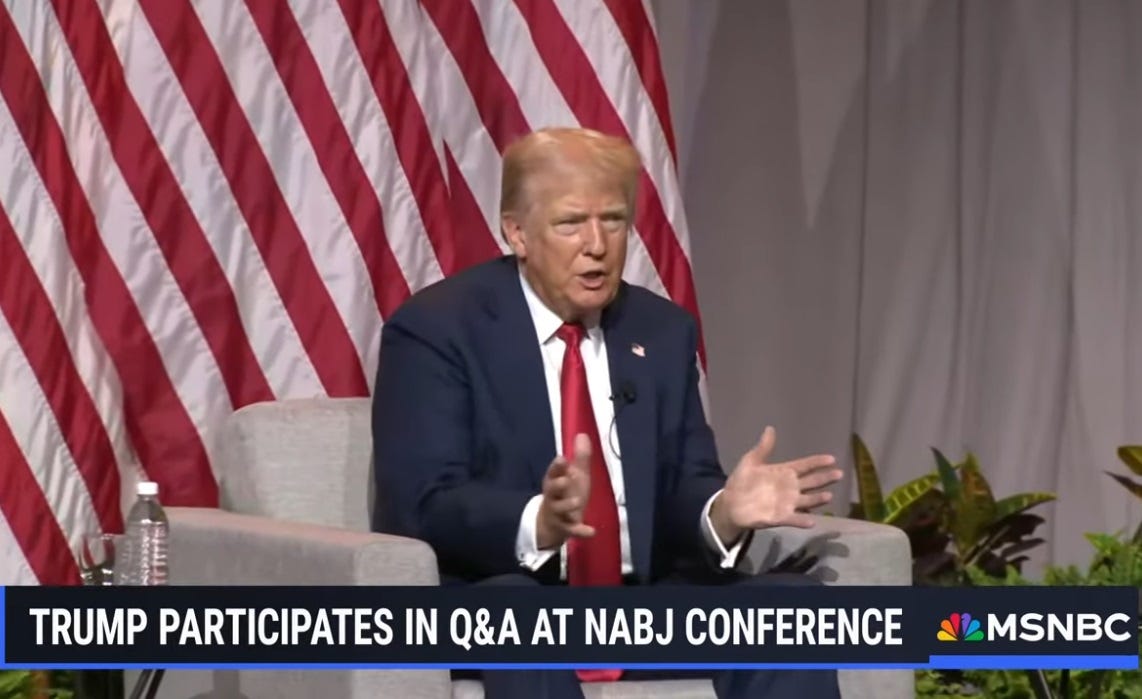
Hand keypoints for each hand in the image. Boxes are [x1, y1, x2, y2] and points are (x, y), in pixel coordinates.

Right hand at [535, 433, 594, 549]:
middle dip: (558, 485)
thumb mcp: (575, 476)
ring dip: (568, 505)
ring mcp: (558, 513)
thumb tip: (582, 434)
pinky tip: (592, 531)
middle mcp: (554, 496)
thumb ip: (580, 458)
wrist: (552, 523)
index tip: (561, 460)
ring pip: (560, 509)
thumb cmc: (565, 494)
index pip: (553, 473)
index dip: (557, 467)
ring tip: (578, 502)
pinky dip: (581, 531)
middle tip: (566, 480)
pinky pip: (572, 530)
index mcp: (555, 481)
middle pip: (552, 490)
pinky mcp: (565, 528)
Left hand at [710, 426, 842, 542]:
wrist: (730, 503)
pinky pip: (794, 519)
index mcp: (783, 472)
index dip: (817, 462)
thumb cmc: (742, 481)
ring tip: (829, 496)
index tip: (831, 459)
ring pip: (807, 500)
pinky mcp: (781, 517)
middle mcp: (789, 488)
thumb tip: (770, 428)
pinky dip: (803, 520)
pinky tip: (812, 521)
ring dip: (817, 499)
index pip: (804, 466)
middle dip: (824, 478)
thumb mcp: (751, 461)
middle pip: (811, 482)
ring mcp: (787, 503)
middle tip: (839, 474)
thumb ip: (763, 447)